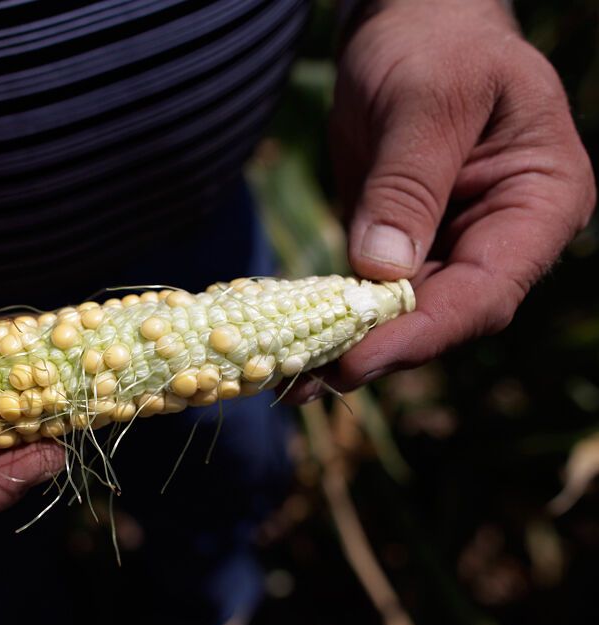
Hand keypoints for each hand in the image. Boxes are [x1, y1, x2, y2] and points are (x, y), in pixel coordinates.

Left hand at [291, 0, 595, 400]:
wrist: (411, 21)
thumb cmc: (435, 42)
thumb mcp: (425, 99)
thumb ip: (407, 183)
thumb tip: (381, 272)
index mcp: (541, 201)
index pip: (488, 288)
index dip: (422, 332)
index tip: (357, 360)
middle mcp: (504, 236)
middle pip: (447, 316)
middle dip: (379, 353)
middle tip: (306, 383)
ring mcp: (454, 245)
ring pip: (407, 316)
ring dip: (350, 349)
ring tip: (288, 379)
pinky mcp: (406, 245)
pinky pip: (374, 295)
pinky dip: (337, 321)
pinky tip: (294, 347)